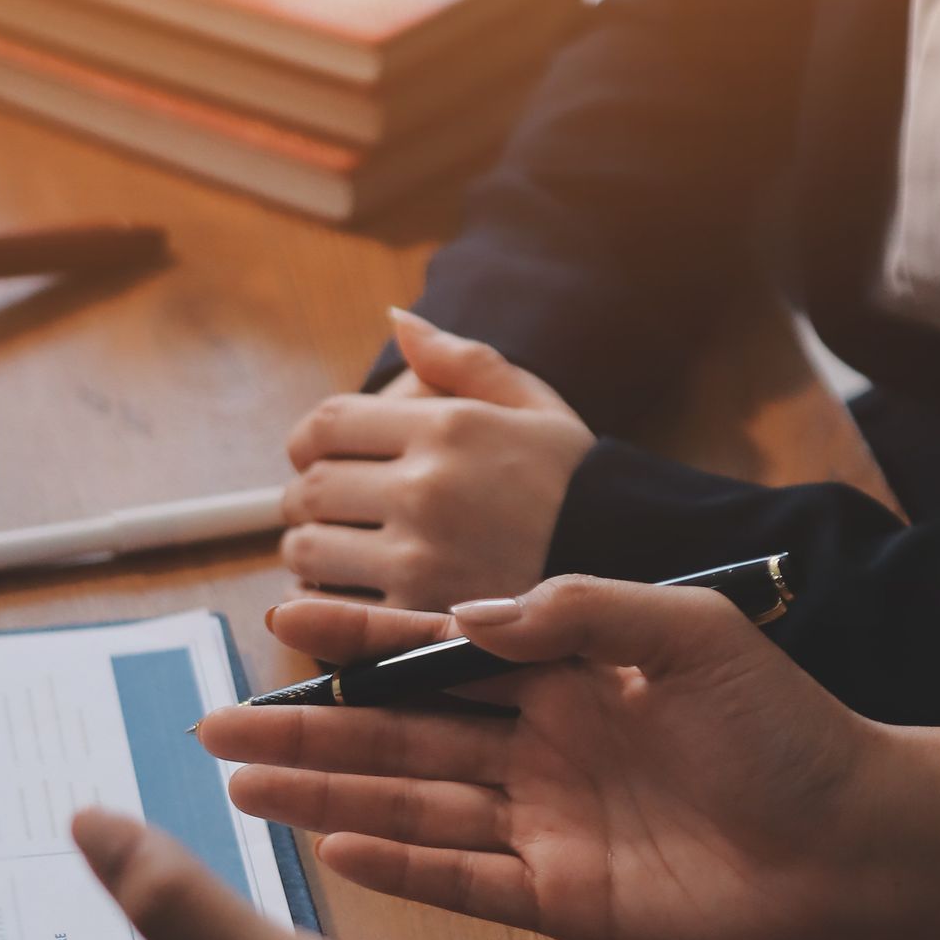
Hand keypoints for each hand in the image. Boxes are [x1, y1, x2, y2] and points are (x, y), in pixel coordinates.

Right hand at [201, 578, 939, 939]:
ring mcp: (546, 827)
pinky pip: (464, 883)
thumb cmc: (790, 722)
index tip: (279, 620)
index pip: (437, 654)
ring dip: (327, 797)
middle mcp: (540, 750)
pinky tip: (330, 851)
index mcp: (566, 676)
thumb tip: (472, 611)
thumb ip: (582, 612)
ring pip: (413, 807)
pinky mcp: (565, 899)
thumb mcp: (690, 633)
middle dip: (307, 730)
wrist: (860, 831)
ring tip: (240, 785)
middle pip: (400, 737)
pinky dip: (400, 868)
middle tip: (210, 722)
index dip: (359, 642)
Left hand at [279, 310, 592, 605]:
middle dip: (304, 498)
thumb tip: (397, 319)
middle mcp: (430, 488)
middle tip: (319, 509)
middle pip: (314, 486)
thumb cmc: (579, 486)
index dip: (307, 441)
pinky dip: (325, 605)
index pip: (330, 423)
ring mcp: (422, 558)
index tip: (313, 457)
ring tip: (332, 551)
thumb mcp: (535, 407)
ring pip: (310, 548)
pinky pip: (336, 609)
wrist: (634, 570)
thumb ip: (463, 360)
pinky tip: (346, 598)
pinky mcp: (422, 620)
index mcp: (451, 427)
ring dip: (308, 549)